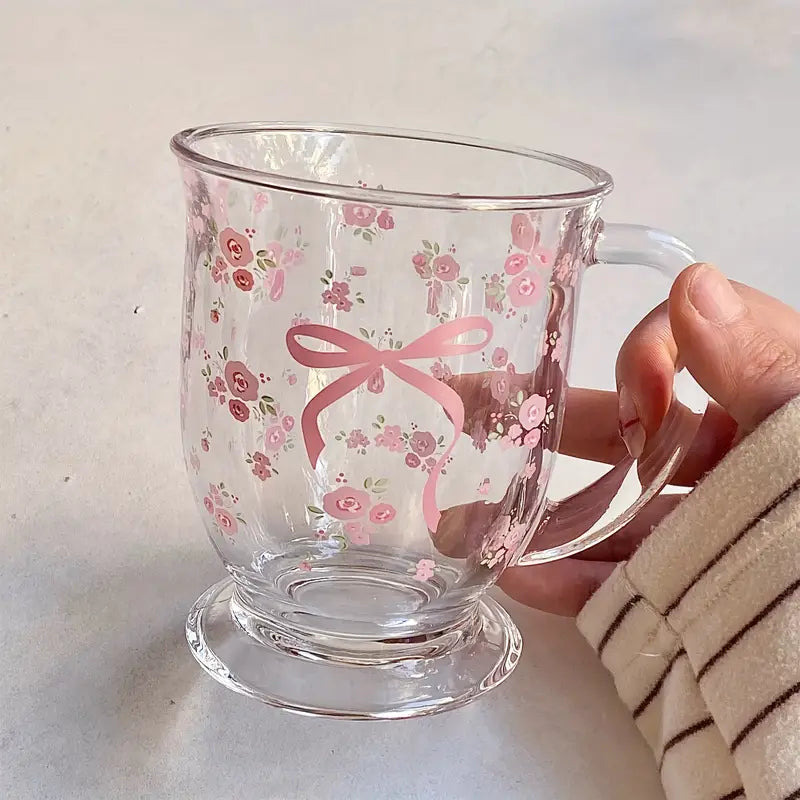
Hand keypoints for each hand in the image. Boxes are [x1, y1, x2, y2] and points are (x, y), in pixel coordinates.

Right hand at [499, 263, 799, 614]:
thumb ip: (765, 364)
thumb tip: (689, 284)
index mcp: (767, 401)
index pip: (691, 344)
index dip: (650, 353)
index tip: (638, 397)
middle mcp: (732, 458)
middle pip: (629, 423)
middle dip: (551, 415)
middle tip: (475, 406)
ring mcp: (703, 528)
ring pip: (613, 506)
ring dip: (539, 507)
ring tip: (466, 511)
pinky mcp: (687, 592)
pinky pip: (620, 579)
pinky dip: (567, 578)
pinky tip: (514, 575)